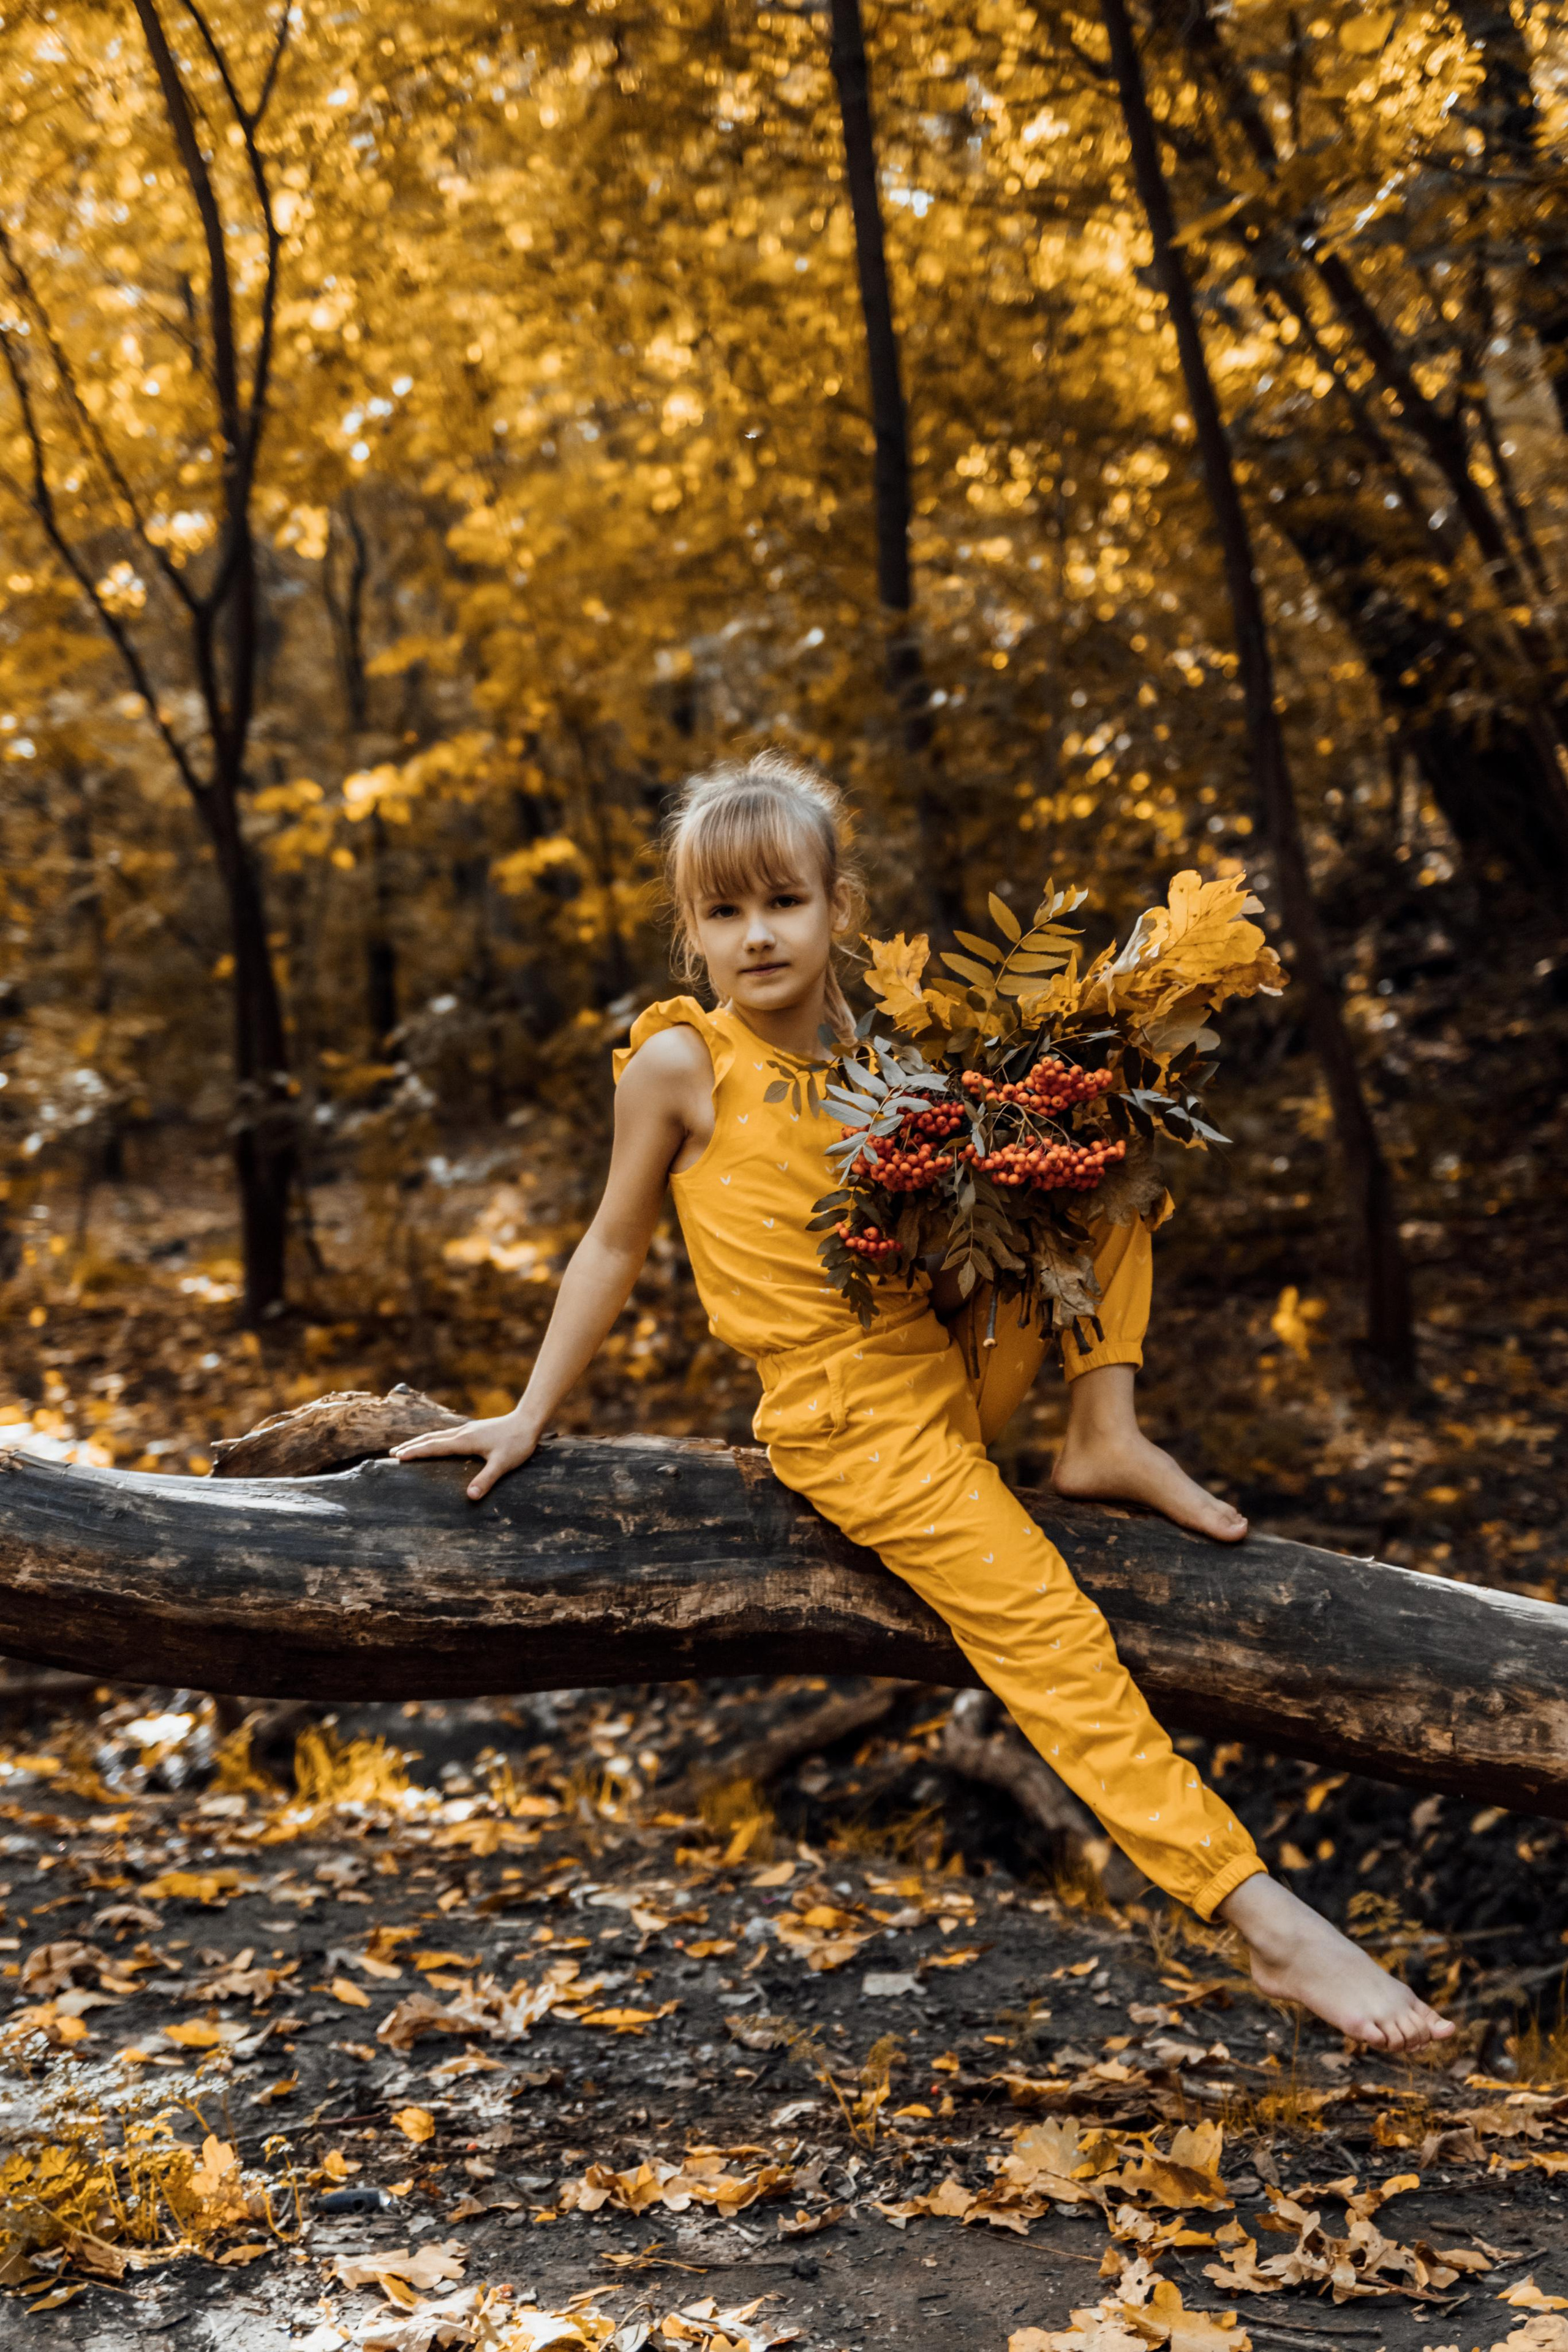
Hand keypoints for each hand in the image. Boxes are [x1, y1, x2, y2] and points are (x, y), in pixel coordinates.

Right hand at [388, 1413, 539, 1501]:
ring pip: (437, 1435)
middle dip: (411, 1446)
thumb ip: (486, 1480)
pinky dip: (434, 1439)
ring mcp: (467, 1430)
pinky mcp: (474, 1430)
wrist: (529, 1421)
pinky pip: (447, 1435)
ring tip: (407, 1447)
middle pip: (430, 1438)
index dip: (415, 1452)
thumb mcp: (503, 1464)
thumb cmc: (517, 1443)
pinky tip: (436, 1443)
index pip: (434, 1447)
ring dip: (421, 1441)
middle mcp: (462, 1433)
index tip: (398, 1456)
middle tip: (392, 1454)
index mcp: (464, 1441)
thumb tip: (470, 1497)